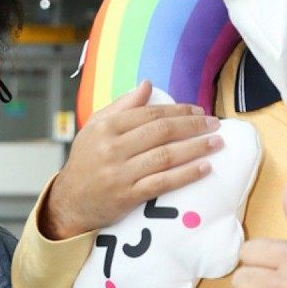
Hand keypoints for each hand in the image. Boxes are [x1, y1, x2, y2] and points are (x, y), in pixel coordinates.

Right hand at [42, 80, 222, 238]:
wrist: (70, 202)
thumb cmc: (86, 162)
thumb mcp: (96, 127)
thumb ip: (122, 106)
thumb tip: (146, 84)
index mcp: (107, 128)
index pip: (149, 114)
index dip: (178, 110)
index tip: (199, 110)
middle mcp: (113, 149)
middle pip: (161, 132)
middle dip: (192, 126)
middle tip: (215, 124)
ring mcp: (121, 174)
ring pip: (166, 156)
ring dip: (196, 148)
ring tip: (216, 143)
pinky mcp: (128, 197)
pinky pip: (163, 183)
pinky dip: (186, 174)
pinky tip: (204, 168)